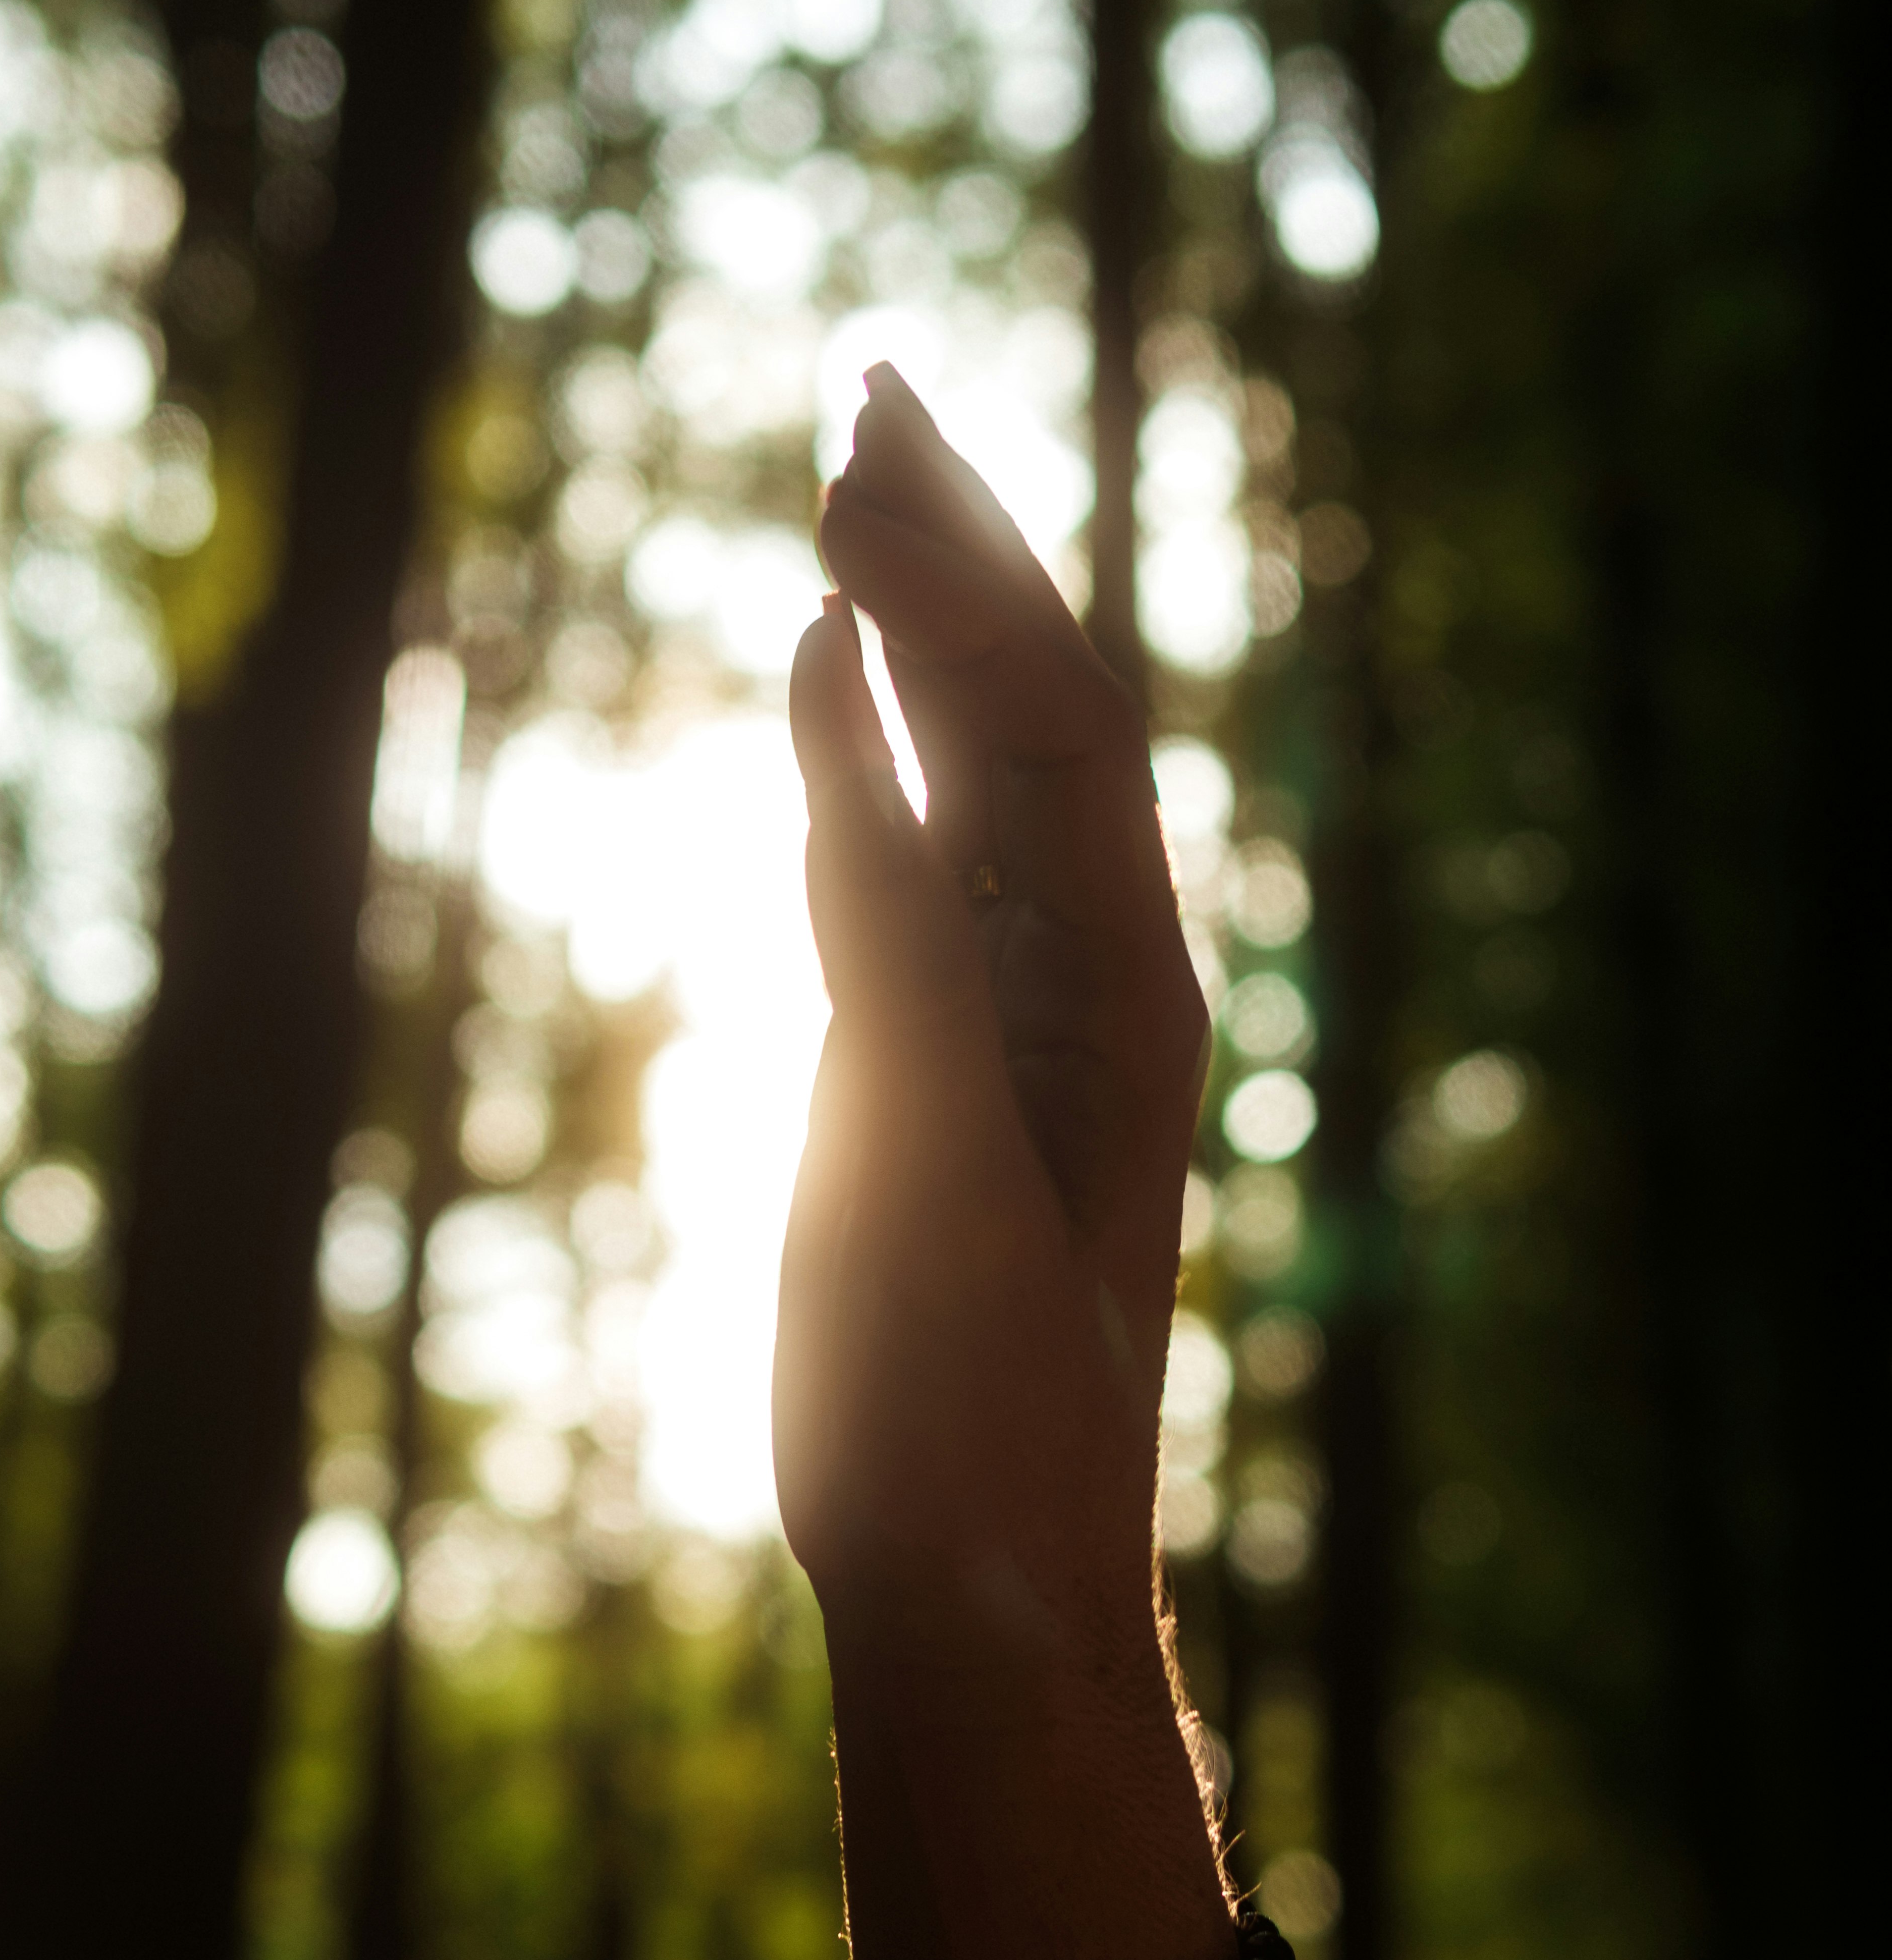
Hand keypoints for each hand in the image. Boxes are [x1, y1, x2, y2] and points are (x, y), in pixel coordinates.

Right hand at [774, 363, 1209, 1672]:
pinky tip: (837, 679)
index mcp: (1123, 985)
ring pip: (980, 775)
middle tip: (873, 389)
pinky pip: (920, 865)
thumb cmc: (965, 1401)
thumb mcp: (922, 1155)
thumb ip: (882, 918)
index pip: (1054, 724)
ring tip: (853, 487)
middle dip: (958, 554)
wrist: (978, 1570)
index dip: (961, 583)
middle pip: (1036, 712)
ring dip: (921, 631)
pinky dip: (875, 753)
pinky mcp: (940, 1060)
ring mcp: (1015, 1011)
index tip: (858, 455)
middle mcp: (1087, 971)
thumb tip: (836, 670)